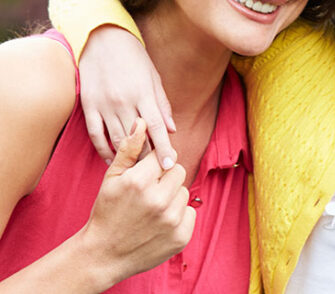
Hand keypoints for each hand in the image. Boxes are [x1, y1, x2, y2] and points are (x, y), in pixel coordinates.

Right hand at [77, 119, 194, 286]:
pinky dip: (178, 216)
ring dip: (171, 197)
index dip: (154, 164)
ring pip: (184, 192)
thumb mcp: (111, 179)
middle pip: (178, 171)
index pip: (164, 156)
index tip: (146, 174)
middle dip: (165, 179)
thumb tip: (141, 121)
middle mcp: (158, 199)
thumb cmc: (106, 212)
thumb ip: (129, 149)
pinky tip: (159, 223)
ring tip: (150, 209)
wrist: (103, 254)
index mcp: (139, 181)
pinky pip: (190, 212)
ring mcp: (171, 220)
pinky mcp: (181, 236)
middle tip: (147, 193)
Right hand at [80, 26, 176, 169]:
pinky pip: (95, 134)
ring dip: (127, 157)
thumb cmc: (134, 57)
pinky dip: (103, 150)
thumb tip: (173, 129)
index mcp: (143, 93)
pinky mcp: (88, 106)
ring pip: (116, 139)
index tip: (171, 164)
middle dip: (147, 157)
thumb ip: (162, 104)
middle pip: (137, 137)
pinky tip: (112, 160)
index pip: (157, 127)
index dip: (165, 147)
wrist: (102, 39)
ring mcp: (104, 104)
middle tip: (157, 173)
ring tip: (138, 172)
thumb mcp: (153, 77)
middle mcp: (123, 101)